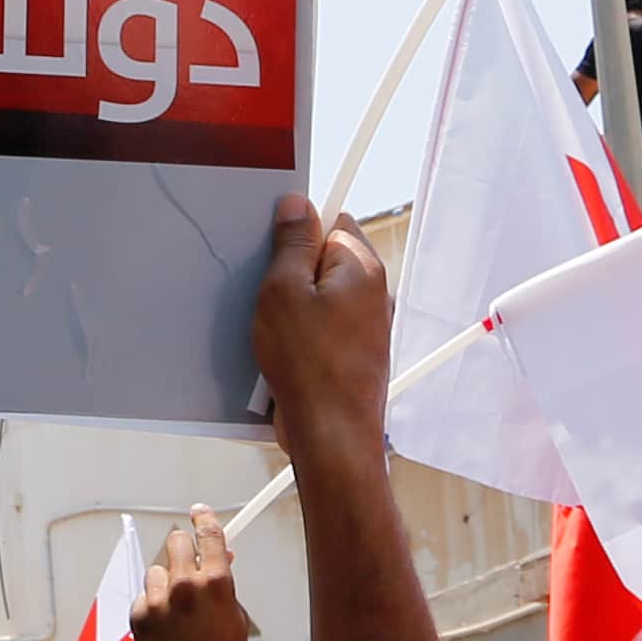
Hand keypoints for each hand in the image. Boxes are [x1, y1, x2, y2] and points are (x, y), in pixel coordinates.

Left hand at [135, 506, 251, 640]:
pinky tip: (164, 627)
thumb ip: (225, 587)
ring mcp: (158, 600)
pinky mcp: (138, 614)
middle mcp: (184, 586)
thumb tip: (219, 561)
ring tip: (177, 610)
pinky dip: (153, 604)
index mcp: (216, 585)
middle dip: (183, 549)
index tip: (198, 512)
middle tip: (188, 564)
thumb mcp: (236, 620)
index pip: (209, 534)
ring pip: (158, 570)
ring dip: (166, 581)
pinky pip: (145, 595)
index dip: (204, 518)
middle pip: (176, 542)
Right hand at [247, 197, 393, 449]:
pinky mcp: (353, 353)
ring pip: (320, 298)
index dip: (299, 231)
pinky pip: (320, 329)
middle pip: (325, 262)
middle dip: (292, 273)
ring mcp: (366, 327)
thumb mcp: (283, 291)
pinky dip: (300, 336)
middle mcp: (372, 295)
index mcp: (362, 269)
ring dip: (293, 308)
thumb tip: (297, 206)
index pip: (332, 222)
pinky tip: (281, 354)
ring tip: (274, 331)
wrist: (332, 434)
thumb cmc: (310, 368)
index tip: (273, 244)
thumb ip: (291, 244)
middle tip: (269, 293)